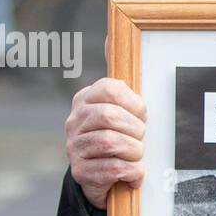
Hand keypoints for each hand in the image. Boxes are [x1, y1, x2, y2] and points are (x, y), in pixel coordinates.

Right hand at [65, 77, 146, 209]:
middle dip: (134, 129)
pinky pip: (113, 168)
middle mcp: (75, 121)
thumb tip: (111, 40)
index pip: (110, 89)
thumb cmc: (118, 137)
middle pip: (109, 116)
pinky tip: (133, 174)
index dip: (133, 104)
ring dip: (134, 151)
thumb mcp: (122, 110)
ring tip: (135, 156)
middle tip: (140, 138)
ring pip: (111, 142)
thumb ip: (120, 83)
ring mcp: (75, 146)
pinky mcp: (81, 171)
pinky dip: (132, 172)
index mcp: (86, 99)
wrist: (101, 175)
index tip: (141, 116)